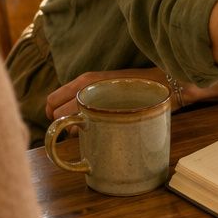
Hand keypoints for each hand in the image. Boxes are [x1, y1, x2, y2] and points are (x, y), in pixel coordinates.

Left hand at [46, 67, 197, 120]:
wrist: (167, 84)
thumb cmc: (139, 88)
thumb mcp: (110, 86)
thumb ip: (91, 97)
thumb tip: (71, 119)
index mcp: (84, 81)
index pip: (50, 101)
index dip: (53, 113)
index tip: (66, 120)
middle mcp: (84, 89)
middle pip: (55, 116)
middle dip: (64, 125)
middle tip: (83, 126)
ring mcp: (95, 100)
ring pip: (68, 126)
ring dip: (78, 132)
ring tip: (98, 127)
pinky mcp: (107, 114)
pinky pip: (85, 133)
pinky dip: (89, 137)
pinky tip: (105, 131)